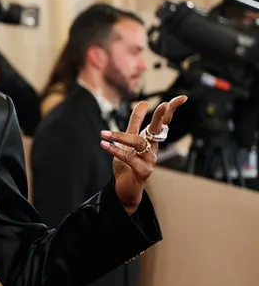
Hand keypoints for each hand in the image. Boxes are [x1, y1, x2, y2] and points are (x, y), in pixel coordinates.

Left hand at [100, 95, 187, 211]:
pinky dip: (115, 151)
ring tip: (104, 134)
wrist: (126, 188)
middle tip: (163, 104)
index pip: (164, 122)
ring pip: (138, 143)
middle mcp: (153, 149)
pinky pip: (128, 158)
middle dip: (160, 116)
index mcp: (152, 140)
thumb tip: (144, 102)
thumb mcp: (128, 140)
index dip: (172, 110)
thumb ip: (135, 122)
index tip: (182, 97)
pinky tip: (104, 145)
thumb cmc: (128, 164)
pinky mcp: (143, 171)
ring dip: (120, 137)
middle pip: (157, 130)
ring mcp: (150, 160)